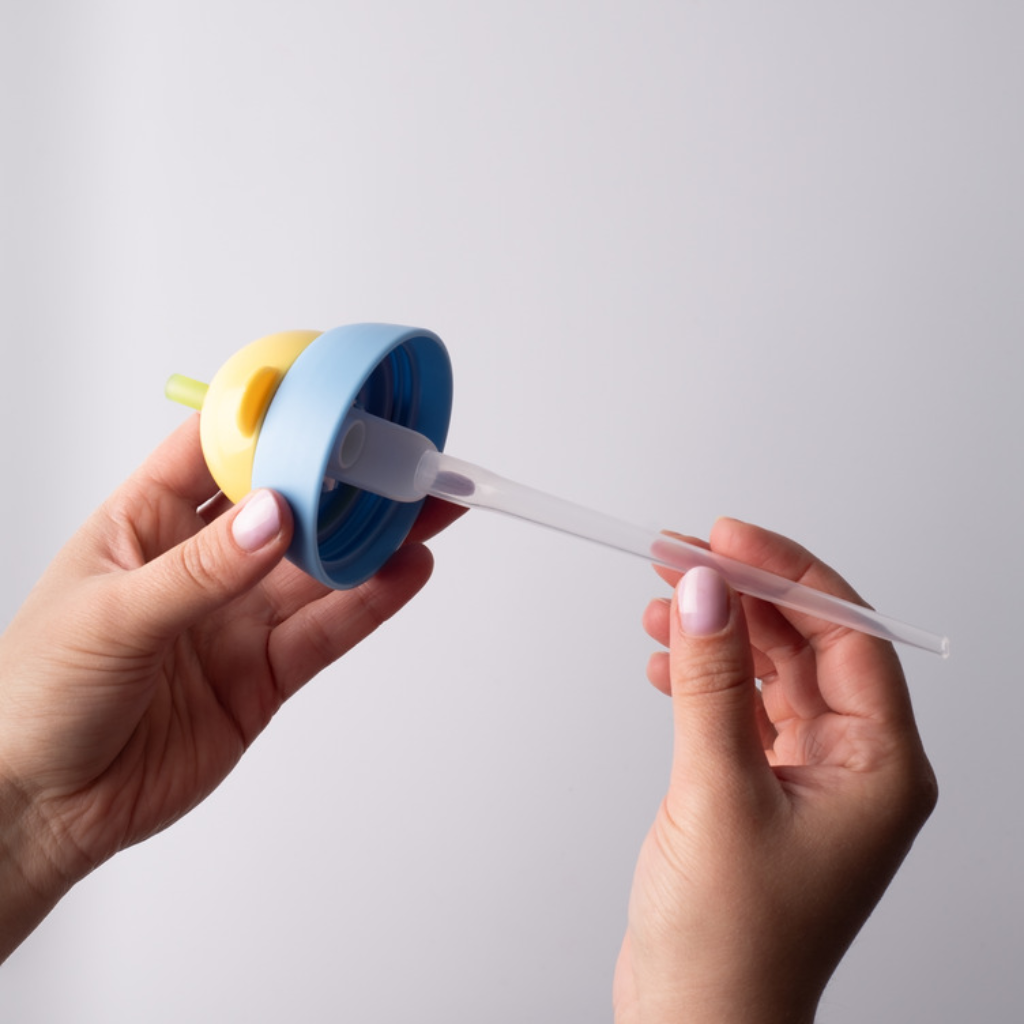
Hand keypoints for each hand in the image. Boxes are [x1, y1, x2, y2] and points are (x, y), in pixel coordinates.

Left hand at [0, 416, 461, 959]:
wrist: (42, 810)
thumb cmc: (35, 699)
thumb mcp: (108, 618)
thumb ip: (198, 572)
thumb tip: (274, 516)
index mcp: (146, 523)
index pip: (216, 449)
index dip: (270, 418)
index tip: (326, 395)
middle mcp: (201, 563)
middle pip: (287, 506)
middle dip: (343, 479)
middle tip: (399, 457)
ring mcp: (236, 618)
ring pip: (319, 568)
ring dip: (372, 538)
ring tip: (424, 509)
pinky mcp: (264, 674)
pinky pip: (325, 630)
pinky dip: (370, 601)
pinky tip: (405, 571)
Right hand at [613, 518, 936, 1022]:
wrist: (695, 1023)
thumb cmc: (731, 942)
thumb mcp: (717, 791)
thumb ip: (712, 681)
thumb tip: (707, 590)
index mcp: (882, 767)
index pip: (847, 635)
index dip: (788, 574)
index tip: (728, 538)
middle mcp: (855, 765)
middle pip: (804, 644)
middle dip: (741, 595)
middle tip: (680, 556)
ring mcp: (807, 776)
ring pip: (767, 670)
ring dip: (715, 632)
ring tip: (661, 605)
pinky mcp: (761, 787)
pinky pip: (739, 705)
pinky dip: (701, 676)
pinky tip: (665, 664)